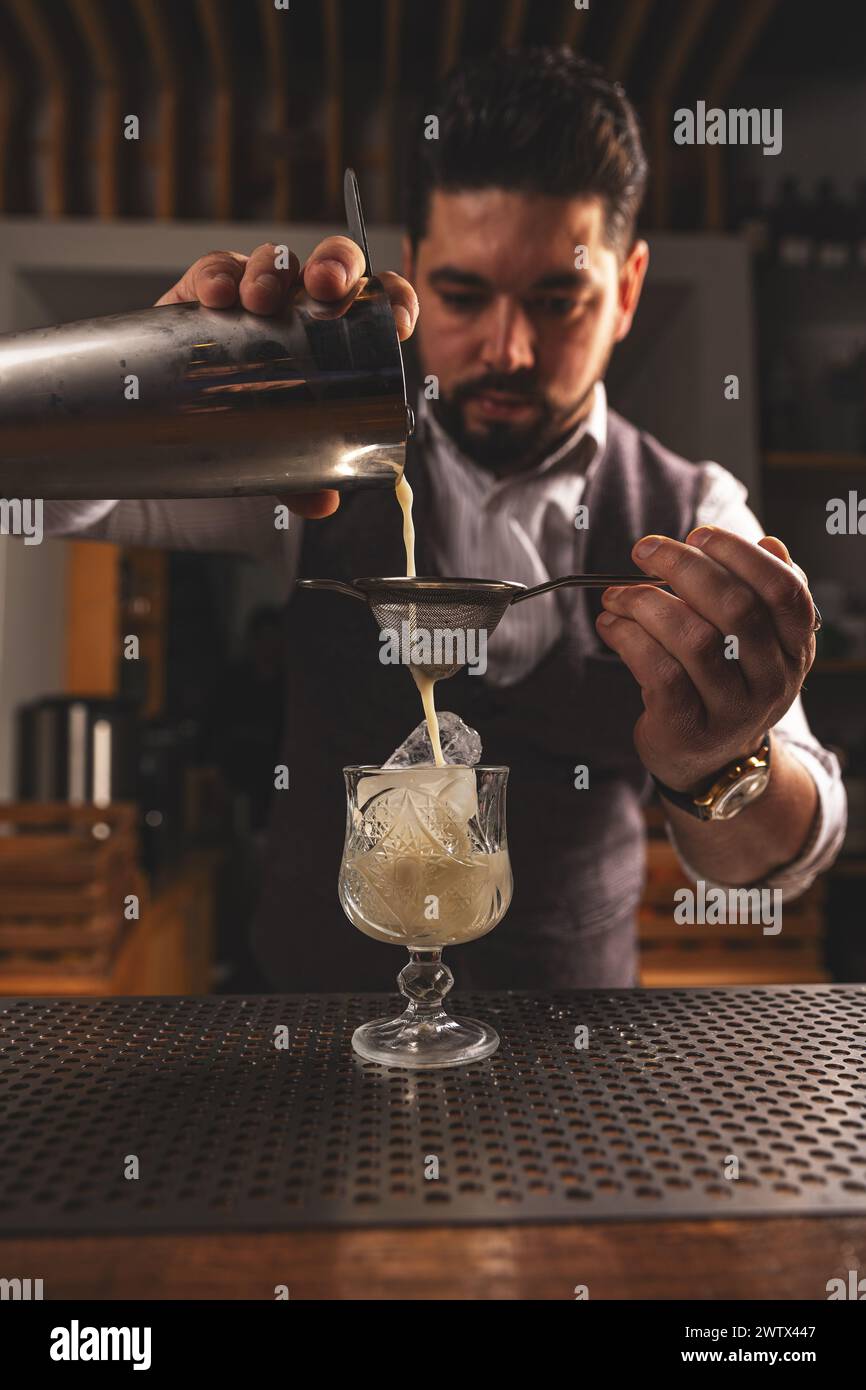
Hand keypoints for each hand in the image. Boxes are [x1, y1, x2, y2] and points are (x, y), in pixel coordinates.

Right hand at [155, 237, 418, 518]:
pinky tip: (218, 297)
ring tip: (261, 300)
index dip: (394, 300)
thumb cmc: (247, 426)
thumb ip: (304, 479)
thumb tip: (323, 502)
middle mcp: (299, 307)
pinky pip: (214, 270)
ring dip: (271, 272)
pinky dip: (217, 276)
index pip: (377, 302)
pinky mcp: (202, 294)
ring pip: (273, 261)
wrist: (181, 423)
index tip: (398, 322)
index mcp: (336, 335)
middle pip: (330, 266)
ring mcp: (253, 295)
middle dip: (334, 267)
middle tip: (326, 290)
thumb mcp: (281, 458)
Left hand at [595, 527, 817, 792]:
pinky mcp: (688, 727)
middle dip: (683, 567)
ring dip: (647, 602)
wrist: (709, 762)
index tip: (698, 535)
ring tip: (617, 593)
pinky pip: (658, 671)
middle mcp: (771, 680)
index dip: (740, 554)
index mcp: (793, 649)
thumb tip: (768, 542)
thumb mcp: (755, 644)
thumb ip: (759, 594)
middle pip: (736, 608)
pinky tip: (612, 625)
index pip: (784, 590)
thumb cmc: (724, 685)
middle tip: (645, 550)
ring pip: (694, 638)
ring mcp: (732, 709)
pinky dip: (628, 638)